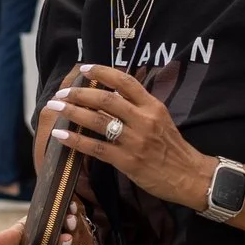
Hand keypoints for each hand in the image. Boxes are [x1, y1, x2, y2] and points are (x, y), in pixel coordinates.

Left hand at [45, 64, 210, 209]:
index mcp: (152, 106)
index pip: (125, 81)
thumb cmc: (171, 147)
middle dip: (79, 94)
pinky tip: (60, 136)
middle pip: (106, 99)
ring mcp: (135, 141)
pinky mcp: (128, 161)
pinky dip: (76, 141)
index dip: (102, 72)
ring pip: (98, 121)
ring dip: (72, 112)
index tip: (84, 68)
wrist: (189, 176)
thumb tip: (111, 93)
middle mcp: (144, 120)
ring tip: (55, 107)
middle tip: (61, 93)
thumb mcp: (160, 119)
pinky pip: (96, 148)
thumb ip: (138, 106)